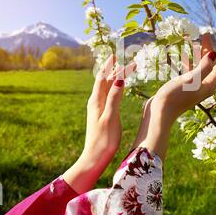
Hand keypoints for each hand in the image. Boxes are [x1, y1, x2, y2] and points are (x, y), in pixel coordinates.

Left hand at [63, 55, 134, 192]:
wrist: (94, 157)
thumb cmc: (104, 140)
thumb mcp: (110, 117)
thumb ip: (114, 98)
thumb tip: (119, 79)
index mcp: (97, 101)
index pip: (104, 78)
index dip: (110, 67)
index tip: (118, 56)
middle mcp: (95, 102)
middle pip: (105, 81)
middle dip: (113, 70)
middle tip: (121, 59)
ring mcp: (97, 109)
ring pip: (106, 88)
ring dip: (113, 78)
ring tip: (119, 70)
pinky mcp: (101, 115)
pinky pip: (107, 96)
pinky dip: (113, 88)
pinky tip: (116, 90)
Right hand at [132, 34, 215, 159]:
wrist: (159, 112)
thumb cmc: (176, 96)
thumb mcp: (191, 80)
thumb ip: (204, 67)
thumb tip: (214, 54)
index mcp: (208, 85)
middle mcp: (202, 87)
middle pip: (209, 65)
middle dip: (208, 50)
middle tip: (205, 35)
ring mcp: (192, 88)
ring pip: (198, 67)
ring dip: (197, 55)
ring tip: (194, 42)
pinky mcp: (182, 88)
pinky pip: (188, 71)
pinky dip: (188, 62)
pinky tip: (183, 56)